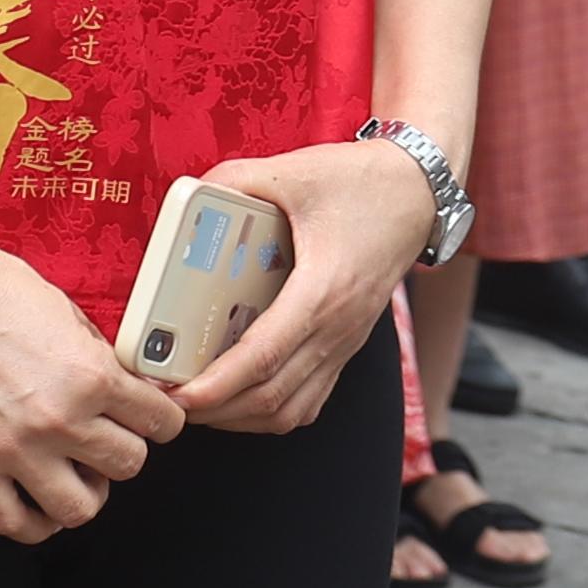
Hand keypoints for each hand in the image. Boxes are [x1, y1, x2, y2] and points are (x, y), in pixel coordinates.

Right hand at [0, 235, 186, 541]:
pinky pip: (13, 523)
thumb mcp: (69, 313)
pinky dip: (33, 521)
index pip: (161, 423)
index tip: (151, 421)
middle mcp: (57, 418)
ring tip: (73, 473)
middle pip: (128, 466)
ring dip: (84, 492)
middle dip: (123, 451)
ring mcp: (12, 448)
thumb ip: (99, 360)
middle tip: (105, 439)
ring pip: (80, 509)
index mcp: (91, 376)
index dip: (161, 420)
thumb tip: (124, 391)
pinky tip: (37, 501)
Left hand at [171, 136, 436, 434]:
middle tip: (169, 402)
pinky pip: (309, 400)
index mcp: (323, 291)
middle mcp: (337, 329)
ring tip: (198, 405)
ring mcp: (345, 344)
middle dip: (215, 411)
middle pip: (272, 397)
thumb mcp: (295, 170)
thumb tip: (192, 197)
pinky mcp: (347, 346)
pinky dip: (270, 411)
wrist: (417, 193)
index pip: (264, 357)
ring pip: (291, 410)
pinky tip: (239, 397)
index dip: (217, 384)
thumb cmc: (362, 183)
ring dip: (241, 417)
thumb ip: (237, 179)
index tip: (178, 394)